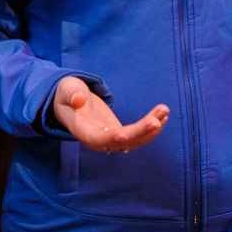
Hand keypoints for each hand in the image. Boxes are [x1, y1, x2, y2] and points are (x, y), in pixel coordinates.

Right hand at [52, 76, 169, 153]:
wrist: (69, 101)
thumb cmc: (67, 93)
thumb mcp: (66, 89)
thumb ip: (72, 94)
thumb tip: (78, 99)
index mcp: (84, 132)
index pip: (102, 140)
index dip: (119, 137)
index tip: (131, 131)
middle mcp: (99, 140)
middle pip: (123, 142)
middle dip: (142, 132)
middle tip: (158, 119)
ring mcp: (110, 139)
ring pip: (134, 140)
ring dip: (151, 128)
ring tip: (164, 110)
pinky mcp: (119, 133)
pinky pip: (137, 135)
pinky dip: (151, 127)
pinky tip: (163, 115)